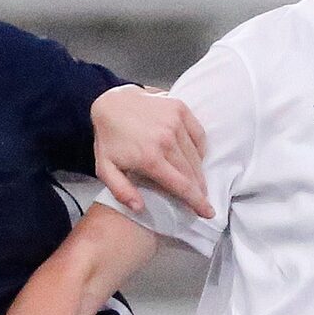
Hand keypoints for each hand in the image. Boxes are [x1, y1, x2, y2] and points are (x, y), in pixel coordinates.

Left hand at [90, 86, 212, 219]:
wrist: (111, 102)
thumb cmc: (109, 139)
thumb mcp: (105, 169)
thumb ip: (121, 191)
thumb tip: (139, 207)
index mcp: (150, 158)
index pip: (182, 186)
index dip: (197, 202)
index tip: (208, 212)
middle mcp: (166, 139)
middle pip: (192, 173)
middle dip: (199, 191)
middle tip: (202, 201)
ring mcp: (175, 122)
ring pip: (197, 156)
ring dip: (199, 173)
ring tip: (198, 183)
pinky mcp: (180, 109)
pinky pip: (199, 135)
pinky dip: (200, 149)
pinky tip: (194, 158)